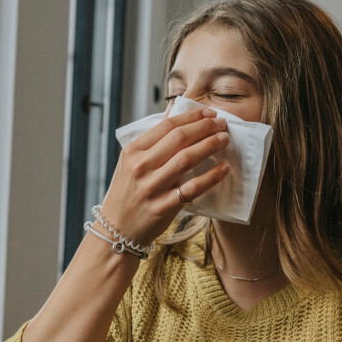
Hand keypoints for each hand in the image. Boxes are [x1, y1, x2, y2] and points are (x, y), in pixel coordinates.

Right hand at [100, 107, 230, 245]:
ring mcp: (152, 187)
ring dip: (209, 145)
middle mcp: (141, 166)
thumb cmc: (127, 193)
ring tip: (224, 139)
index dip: (191, 117)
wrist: (117, 229)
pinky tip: (223, 168)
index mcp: (133, 151)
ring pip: (186, 159)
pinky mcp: (164, 206)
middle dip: (204, 128)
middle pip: (179, 138)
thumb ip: (152, 139)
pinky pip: (192, 188)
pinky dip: (210, 177)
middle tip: (222, 124)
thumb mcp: (130, 163)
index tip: (209, 113)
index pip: (167, 126)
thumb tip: (173, 112)